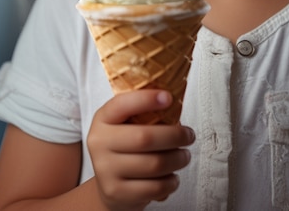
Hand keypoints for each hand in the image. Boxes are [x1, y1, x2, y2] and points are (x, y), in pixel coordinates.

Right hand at [87, 90, 194, 210]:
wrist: (109, 184)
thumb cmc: (126, 147)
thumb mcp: (126, 124)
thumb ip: (144, 113)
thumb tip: (174, 102)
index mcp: (103, 119)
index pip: (122, 104)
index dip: (146, 99)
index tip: (168, 97)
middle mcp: (99, 143)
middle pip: (145, 137)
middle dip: (175, 136)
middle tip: (189, 136)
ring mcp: (105, 170)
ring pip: (153, 164)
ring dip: (177, 159)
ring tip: (184, 156)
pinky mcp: (116, 192)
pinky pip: (153, 188)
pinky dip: (171, 182)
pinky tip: (173, 177)